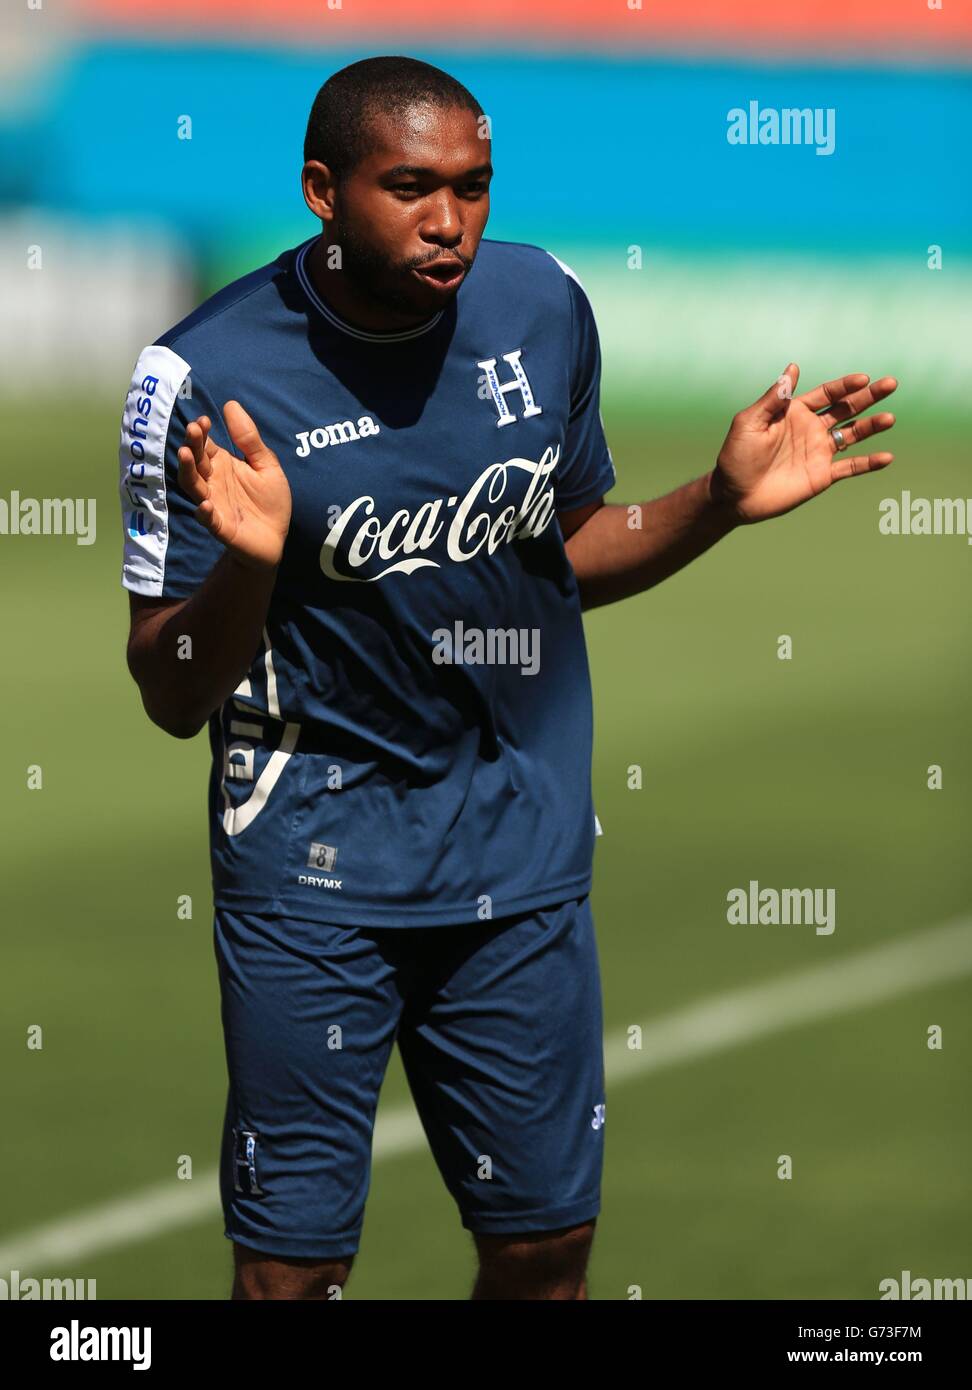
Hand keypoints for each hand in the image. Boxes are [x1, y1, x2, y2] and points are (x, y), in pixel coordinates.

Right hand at [177, 401, 291, 570]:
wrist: (276, 539)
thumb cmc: (269, 501)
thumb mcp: (266, 466)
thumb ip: (250, 440)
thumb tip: (231, 404)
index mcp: (222, 465)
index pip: (205, 445)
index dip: (202, 433)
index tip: (204, 420)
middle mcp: (213, 482)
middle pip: (196, 462)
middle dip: (193, 445)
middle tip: (194, 430)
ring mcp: (214, 504)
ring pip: (193, 486)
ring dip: (188, 471)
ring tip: (186, 455)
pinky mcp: (221, 527)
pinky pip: (209, 519)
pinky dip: (205, 512)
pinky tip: (206, 504)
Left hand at [709, 364, 897, 523]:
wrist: (734, 495)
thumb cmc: (736, 456)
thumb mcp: (749, 422)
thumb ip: (774, 399)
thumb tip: (793, 367)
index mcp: (795, 412)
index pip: (827, 393)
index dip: (845, 385)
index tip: (863, 379)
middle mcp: (812, 429)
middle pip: (846, 408)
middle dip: (868, 396)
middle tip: (891, 384)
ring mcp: (819, 451)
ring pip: (853, 434)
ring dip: (872, 425)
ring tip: (890, 418)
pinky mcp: (822, 475)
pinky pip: (850, 467)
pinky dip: (868, 463)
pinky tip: (886, 457)